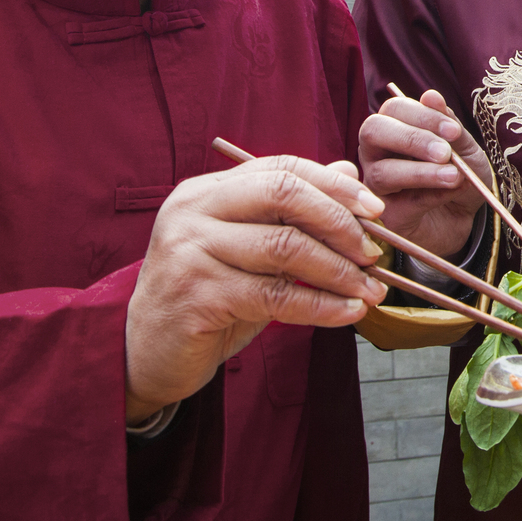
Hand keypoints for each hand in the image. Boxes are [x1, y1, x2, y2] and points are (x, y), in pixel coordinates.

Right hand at [126, 155, 385, 421]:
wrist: (147, 352)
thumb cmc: (207, 295)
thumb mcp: (250, 248)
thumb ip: (291, 212)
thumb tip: (349, 173)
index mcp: (207, 191)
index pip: (281, 168)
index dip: (334, 186)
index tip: (375, 210)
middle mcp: (193, 211)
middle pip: (284, 195)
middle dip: (339, 223)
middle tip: (373, 253)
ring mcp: (190, 251)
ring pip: (285, 247)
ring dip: (339, 271)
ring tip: (371, 290)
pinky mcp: (197, 295)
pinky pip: (276, 295)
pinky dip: (321, 305)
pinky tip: (347, 313)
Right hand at [357, 89, 488, 257]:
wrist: (465, 218)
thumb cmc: (460, 175)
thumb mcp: (465, 149)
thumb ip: (449, 126)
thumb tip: (431, 95)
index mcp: (395, 128)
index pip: (394, 109)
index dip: (422, 116)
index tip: (453, 130)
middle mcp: (377, 153)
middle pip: (372, 132)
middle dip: (411, 139)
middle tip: (445, 152)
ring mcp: (376, 186)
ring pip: (382, 173)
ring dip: (422, 172)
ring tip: (454, 176)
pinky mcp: (386, 215)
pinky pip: (400, 203)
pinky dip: (430, 196)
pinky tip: (452, 191)